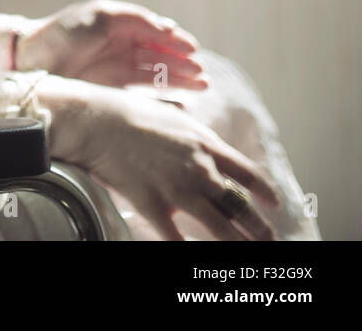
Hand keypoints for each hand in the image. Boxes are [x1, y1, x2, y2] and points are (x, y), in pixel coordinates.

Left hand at [17, 0, 207, 91]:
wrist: (31, 62)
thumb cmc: (63, 34)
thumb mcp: (99, 16)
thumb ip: (133, 18)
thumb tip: (166, 26)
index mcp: (119, 27)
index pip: (155, 34)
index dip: (176, 42)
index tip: (194, 50)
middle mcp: (121, 48)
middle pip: (160, 56)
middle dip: (184, 64)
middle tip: (202, 75)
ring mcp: (117, 71)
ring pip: (156, 75)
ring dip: (180, 81)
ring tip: (201, 87)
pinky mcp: (111, 92)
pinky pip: (143, 96)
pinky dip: (163, 100)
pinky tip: (181, 105)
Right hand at [53, 83, 281, 240]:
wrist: (95, 121)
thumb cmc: (127, 112)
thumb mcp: (170, 116)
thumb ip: (191, 136)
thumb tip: (204, 146)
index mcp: (205, 144)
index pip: (247, 173)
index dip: (264, 191)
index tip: (274, 203)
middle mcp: (199, 169)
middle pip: (239, 205)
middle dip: (258, 227)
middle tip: (268, 238)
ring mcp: (178, 189)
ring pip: (219, 227)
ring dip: (237, 244)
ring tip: (248, 255)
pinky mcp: (154, 205)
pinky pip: (176, 238)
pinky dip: (187, 251)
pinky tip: (193, 257)